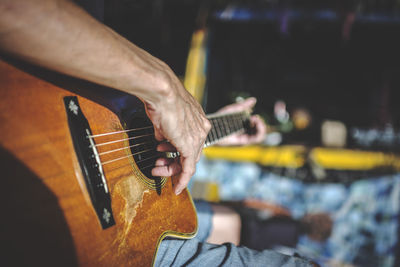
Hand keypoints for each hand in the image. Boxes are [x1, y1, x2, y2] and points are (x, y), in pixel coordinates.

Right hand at [144, 64, 210, 194]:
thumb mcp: (165, 116)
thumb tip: (161, 137)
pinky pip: (188, 169)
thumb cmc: (161, 98)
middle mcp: (202, 129)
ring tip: (157, 169)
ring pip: (188, 161)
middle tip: (158, 165)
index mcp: (198, 120)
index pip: (192, 141)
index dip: (178, 151)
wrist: (162, 91)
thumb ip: (166, 130)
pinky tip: (176, 188)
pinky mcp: (190, 147)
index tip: (167, 157)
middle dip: (173, 161)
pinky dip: (182, 179)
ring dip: (171, 169)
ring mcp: (197, 138)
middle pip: (191, 153)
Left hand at [216, 97, 266, 145]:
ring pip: (260, 136)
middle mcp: (245, 134)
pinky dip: (260, 131)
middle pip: (260, 132)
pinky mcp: (243, 142)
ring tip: (256, 120)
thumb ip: (244, 105)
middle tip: (256, 118)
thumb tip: (254, 100)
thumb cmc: (220, 118)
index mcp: (243, 128)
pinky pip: (256, 139)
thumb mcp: (234, 110)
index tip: (255, 116)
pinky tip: (255, 123)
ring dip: (262, 127)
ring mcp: (245, 138)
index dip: (259, 122)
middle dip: (261, 124)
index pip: (256, 127)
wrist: (213, 126)